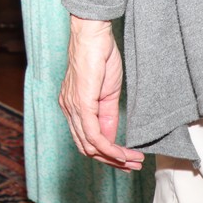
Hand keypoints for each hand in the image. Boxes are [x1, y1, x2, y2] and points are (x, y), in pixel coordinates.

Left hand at [59, 15, 143, 170]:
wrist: (93, 36)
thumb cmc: (100, 57)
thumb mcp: (106, 92)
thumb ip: (107, 116)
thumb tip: (111, 138)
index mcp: (73, 107)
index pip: (86, 140)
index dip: (106, 154)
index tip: (127, 160)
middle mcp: (69, 110)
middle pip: (86, 148)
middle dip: (111, 161)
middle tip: (133, 167)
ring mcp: (72, 108)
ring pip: (90, 145)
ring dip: (114, 158)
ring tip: (134, 162)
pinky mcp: (81, 103)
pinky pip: (93, 135)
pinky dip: (109, 148)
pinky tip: (123, 153)